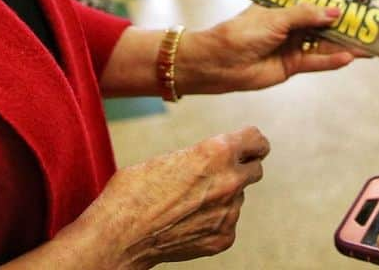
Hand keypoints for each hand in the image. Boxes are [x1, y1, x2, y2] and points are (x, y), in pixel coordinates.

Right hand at [72, 127, 268, 266]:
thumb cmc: (136, 191)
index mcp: (218, 151)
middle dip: (242, 169)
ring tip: (191, 202)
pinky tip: (190, 221)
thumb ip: (204, 156)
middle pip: (255, 169)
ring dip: (224, 197)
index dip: (253, 143)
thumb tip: (215, 160)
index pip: (258, 141)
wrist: (120, 235)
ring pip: (239, 198)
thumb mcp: (174, 156)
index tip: (251, 146)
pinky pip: (228, 222)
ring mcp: (229, 212)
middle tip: (221, 173)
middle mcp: (230, 180)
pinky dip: (215, 221)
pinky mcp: (223, 238)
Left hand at [176, 3, 357, 95]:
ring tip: (369, 42)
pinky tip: (350, 57)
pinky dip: (332, 60)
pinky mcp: (292, 66)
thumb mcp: (276, 17)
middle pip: (324, 23)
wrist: (219, 63)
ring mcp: (293, 45)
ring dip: (345, 43)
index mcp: (284, 5)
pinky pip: (316, 62)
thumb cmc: (242, 32)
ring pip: (324, 43)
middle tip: (371, 23)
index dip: (334, 0)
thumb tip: (334, 12)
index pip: (314, 0)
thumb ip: (306, 15)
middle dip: (345, 23)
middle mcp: (291, 24)